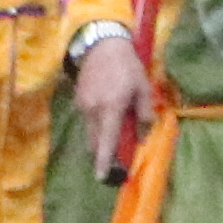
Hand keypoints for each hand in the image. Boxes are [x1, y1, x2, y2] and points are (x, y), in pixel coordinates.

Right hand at [72, 31, 146, 178]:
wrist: (102, 45)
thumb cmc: (127, 66)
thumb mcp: (143, 88)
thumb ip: (144, 114)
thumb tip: (143, 137)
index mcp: (111, 108)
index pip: (106, 142)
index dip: (105, 162)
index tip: (103, 178)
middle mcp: (93, 110)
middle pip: (95, 143)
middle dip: (103, 155)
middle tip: (116, 162)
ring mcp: (83, 106)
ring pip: (90, 133)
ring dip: (101, 140)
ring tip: (115, 137)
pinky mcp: (78, 100)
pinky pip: (87, 121)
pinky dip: (97, 126)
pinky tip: (108, 118)